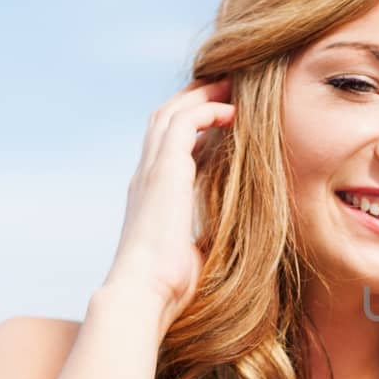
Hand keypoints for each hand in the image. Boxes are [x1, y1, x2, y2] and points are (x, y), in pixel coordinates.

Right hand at [102, 80, 234, 330]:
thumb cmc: (171, 286)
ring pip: (170, 113)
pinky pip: (183, 124)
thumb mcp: (194, 251)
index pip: (167, 146)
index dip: (192, 126)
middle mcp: (146, 176)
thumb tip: (232, 240)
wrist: (146, 292)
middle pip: (164, 119)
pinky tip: (231, 112)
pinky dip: (206, 111)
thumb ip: (206, 234)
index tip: (221, 117)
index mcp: (151, 194)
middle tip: (225, 86)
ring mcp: (150, 171)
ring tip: (230, 85)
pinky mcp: (163, 172)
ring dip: (200, 96)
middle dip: (193, 99)